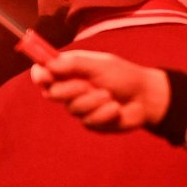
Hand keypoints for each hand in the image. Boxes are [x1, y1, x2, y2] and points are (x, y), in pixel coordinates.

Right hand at [31, 50, 171, 131]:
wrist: (146, 98)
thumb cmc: (123, 75)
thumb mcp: (100, 65)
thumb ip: (74, 64)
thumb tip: (49, 64)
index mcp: (70, 70)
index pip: (44, 72)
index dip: (40, 74)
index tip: (45, 75)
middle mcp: (70, 88)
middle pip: (52, 93)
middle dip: (70, 89)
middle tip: (87, 85)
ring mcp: (79, 107)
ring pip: (73, 108)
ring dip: (93, 101)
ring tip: (110, 95)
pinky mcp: (91, 123)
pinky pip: (89, 121)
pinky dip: (104, 113)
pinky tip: (116, 109)